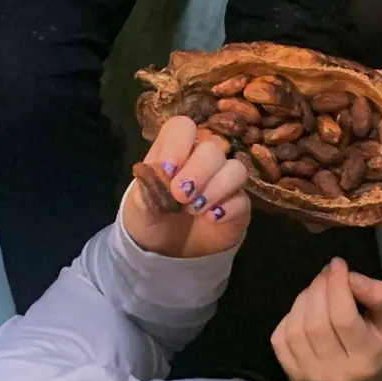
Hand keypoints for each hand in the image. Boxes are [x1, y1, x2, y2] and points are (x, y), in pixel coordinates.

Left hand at [123, 116, 250, 257]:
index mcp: (174, 153)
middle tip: (180, 196)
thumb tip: (165, 172)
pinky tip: (211, 219)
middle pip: (213, 149)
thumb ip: (148, 187)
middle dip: (198, 171)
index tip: (168, 169)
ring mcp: (223, 183)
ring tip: (195, 210)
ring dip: (216, 189)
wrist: (165, 253)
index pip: (183, 127)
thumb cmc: (149, 220)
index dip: (178, 144)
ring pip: (236, 169)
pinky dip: (227, 209)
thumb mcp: (139, 206)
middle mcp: (202, 163)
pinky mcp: (238, 206)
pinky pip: (243, 200)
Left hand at [272, 257, 381, 380]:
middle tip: (327, 274)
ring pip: (296, 330)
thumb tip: (349, 276)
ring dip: (303, 300)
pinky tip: (305, 312)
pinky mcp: (294, 376)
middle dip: (319, 289)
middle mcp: (336, 374)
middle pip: (317, 323)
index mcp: (366, 360)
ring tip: (317, 290)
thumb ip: (379, 295)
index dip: (337, 286)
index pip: (343, 318)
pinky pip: (280, 339)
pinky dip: (289, 318)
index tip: (339, 264)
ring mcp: (311, 377)